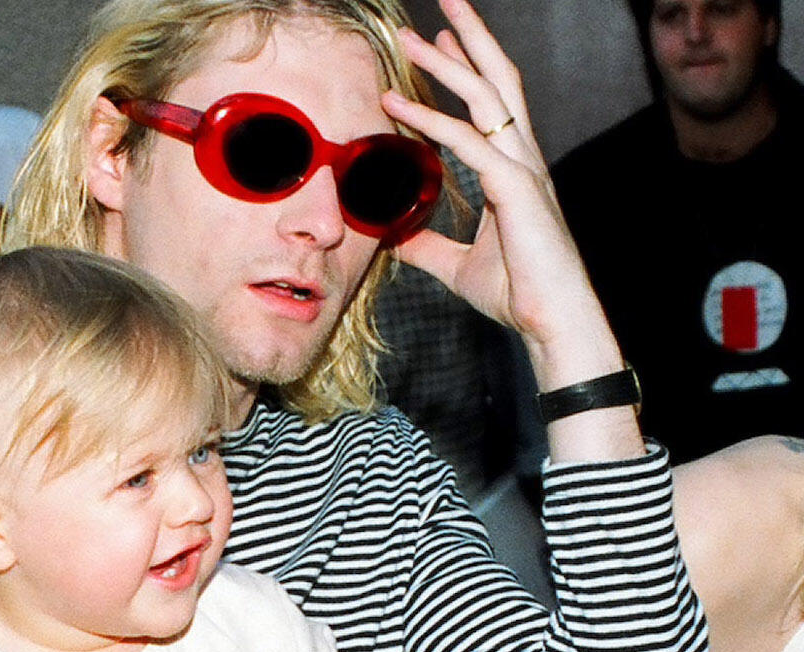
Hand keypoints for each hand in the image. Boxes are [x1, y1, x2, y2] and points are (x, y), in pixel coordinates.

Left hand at [384, 0, 620, 389]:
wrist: (552, 324)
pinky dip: (429, 120)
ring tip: (412, 34)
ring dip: (447, 61)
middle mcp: (523, 159)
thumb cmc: (517, 294)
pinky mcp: (515, 188)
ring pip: (485, 97)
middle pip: (497, 81)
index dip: (468, 68)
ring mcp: (523, 169)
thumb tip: (394, 235)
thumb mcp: (455, 264)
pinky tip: (396, 106)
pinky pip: (467, 142)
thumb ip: (426, 244)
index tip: (441, 41)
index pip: (492, 104)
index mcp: (515, 170)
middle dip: (469, 38)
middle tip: (442, 4)